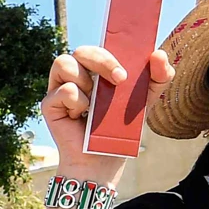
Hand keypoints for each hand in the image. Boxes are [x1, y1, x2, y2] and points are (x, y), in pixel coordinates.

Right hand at [43, 46, 174, 185]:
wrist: (103, 161)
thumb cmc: (119, 130)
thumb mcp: (145, 101)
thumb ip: (158, 77)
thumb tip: (158, 54)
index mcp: (95, 71)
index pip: (99, 47)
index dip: (110, 47)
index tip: (128, 61)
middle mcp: (76, 76)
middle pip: (81, 50)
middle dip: (102, 60)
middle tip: (120, 79)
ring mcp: (60, 88)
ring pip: (64, 62)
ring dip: (85, 81)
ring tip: (95, 103)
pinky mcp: (49, 104)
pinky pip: (64, 90)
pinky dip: (78, 103)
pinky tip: (81, 117)